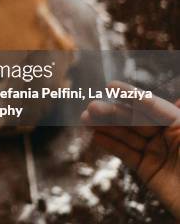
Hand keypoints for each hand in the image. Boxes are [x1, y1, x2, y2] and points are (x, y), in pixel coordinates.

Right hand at [81, 80, 179, 218]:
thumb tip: (179, 99)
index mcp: (179, 125)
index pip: (152, 105)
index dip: (131, 95)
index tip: (110, 86)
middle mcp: (167, 136)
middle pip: (135, 120)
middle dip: (112, 112)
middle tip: (92, 107)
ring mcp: (156, 153)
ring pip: (127, 136)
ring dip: (105, 126)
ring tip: (85, 119)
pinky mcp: (147, 170)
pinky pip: (126, 154)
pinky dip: (110, 145)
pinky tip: (95, 137)